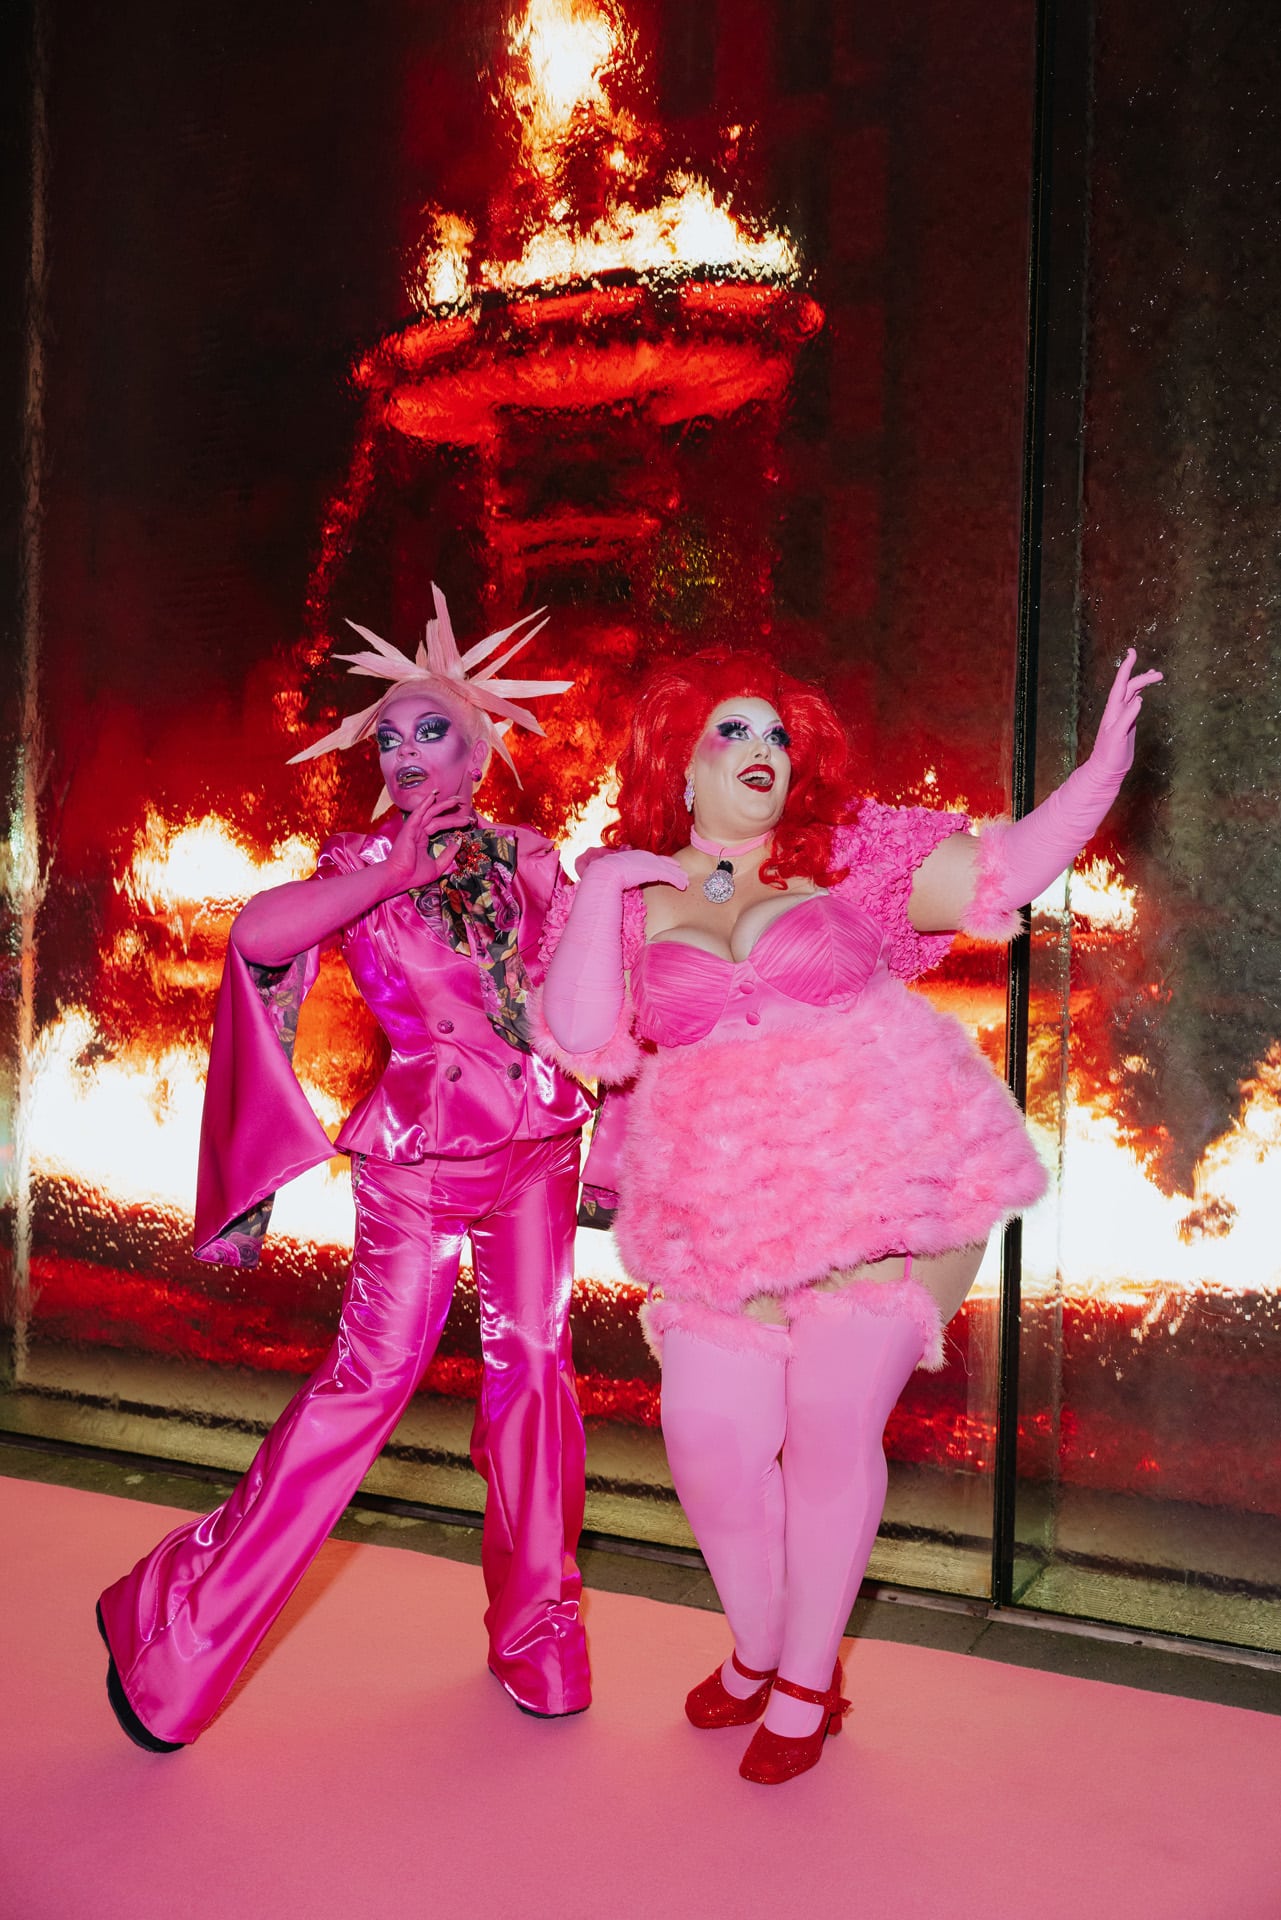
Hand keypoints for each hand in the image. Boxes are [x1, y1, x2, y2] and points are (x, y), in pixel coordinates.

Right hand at [380, 791, 473, 893]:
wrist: (399, 879)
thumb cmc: (414, 875)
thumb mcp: (437, 866)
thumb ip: (448, 854)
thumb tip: (459, 841)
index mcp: (422, 839)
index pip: (440, 825)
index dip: (454, 821)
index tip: (468, 820)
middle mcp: (418, 832)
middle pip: (437, 816)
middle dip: (450, 809)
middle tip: (463, 802)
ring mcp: (413, 829)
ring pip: (430, 813)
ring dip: (442, 804)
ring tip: (456, 798)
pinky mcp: (409, 829)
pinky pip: (418, 814)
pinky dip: (425, 804)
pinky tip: (433, 796)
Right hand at [576, 848, 688, 891]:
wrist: (604, 872)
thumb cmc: (604, 875)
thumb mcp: (611, 873)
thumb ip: (616, 876)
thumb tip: (613, 881)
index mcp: (633, 856)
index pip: (650, 859)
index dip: (660, 863)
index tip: (669, 865)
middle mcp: (642, 857)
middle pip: (661, 862)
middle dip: (672, 867)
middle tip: (682, 872)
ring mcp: (648, 863)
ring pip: (667, 869)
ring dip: (677, 875)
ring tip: (685, 881)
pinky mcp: (653, 870)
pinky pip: (669, 876)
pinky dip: (677, 880)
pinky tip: (683, 885)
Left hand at [1088, 648, 1163, 777]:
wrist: (1106, 770)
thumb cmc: (1109, 755)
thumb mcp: (1118, 736)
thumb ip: (1127, 718)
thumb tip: (1139, 699)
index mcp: (1113, 710)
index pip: (1120, 684)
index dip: (1126, 667)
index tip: (1132, 651)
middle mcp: (1117, 710)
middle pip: (1130, 687)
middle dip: (1143, 677)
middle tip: (1159, 674)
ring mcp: (1122, 715)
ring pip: (1132, 693)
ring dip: (1143, 683)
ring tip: (1156, 676)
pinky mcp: (1127, 723)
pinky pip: (1133, 704)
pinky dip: (1140, 695)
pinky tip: (1143, 693)